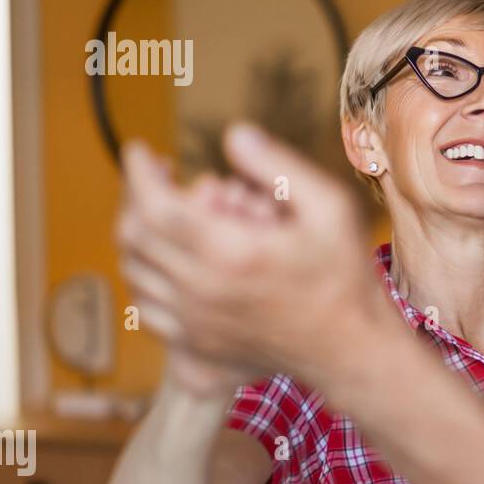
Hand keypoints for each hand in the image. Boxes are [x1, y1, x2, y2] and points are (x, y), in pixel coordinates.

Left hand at [116, 124, 396, 395]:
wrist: (350, 348)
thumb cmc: (345, 275)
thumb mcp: (330, 207)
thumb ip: (279, 167)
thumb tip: (234, 135)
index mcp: (231, 251)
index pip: (154, 206)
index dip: (138, 172)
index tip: (141, 151)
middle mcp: (201, 288)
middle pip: (133, 235)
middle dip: (134, 196)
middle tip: (155, 177)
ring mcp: (195, 321)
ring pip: (133, 272)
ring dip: (136, 236)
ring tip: (159, 214)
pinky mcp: (197, 343)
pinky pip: (145, 307)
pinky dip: (143, 278)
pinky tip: (165, 261)